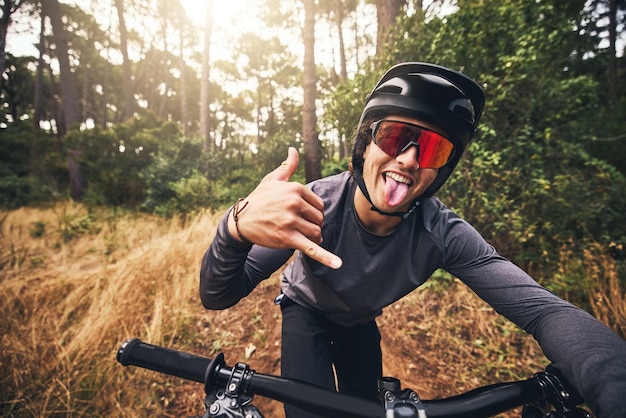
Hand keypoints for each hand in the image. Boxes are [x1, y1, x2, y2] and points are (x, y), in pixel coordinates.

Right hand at [228, 147, 342, 268]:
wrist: (241, 220)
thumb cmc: (258, 199)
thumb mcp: (272, 180)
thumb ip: (287, 166)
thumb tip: (294, 149)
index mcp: (295, 188)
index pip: (318, 205)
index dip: (312, 213)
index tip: (302, 216)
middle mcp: (294, 203)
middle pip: (319, 219)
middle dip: (313, 225)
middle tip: (299, 227)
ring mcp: (291, 221)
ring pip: (316, 233)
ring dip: (312, 238)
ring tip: (300, 237)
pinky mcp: (288, 238)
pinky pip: (311, 248)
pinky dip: (326, 257)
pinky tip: (337, 264)